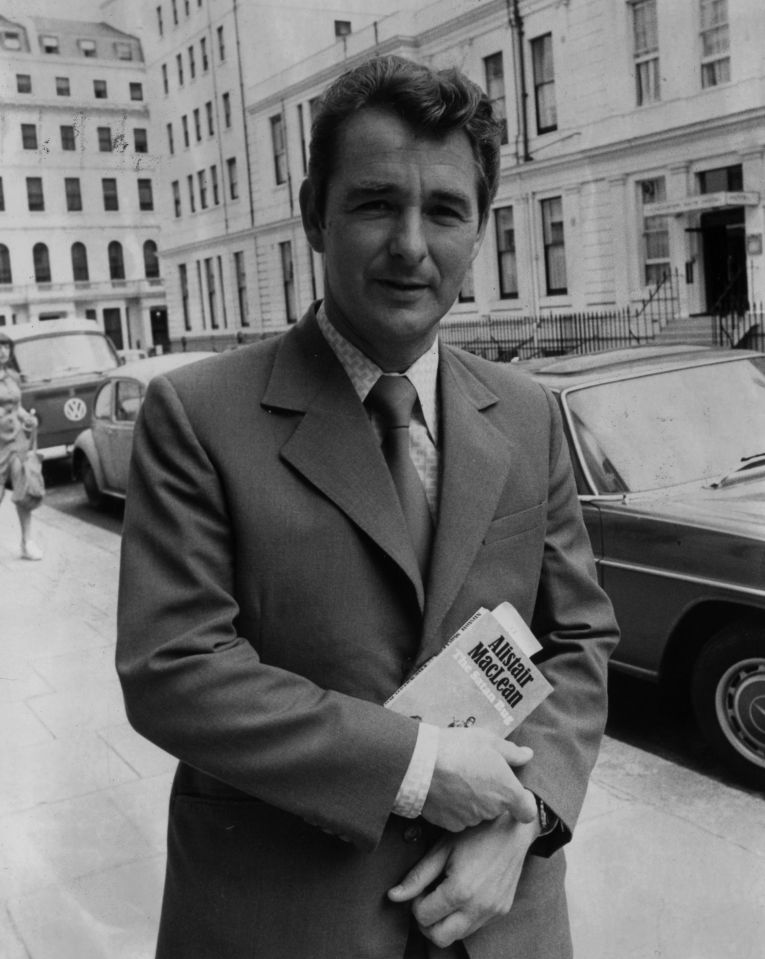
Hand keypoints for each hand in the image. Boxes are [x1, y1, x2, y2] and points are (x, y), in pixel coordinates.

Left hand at [388, 812, 539, 946]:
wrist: (513, 828)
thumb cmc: (475, 831)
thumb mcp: (442, 848)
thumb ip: (418, 876)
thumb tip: (393, 896)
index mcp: (461, 890)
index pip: (424, 917)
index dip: (416, 903)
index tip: (422, 886)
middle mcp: (479, 907)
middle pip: (440, 938)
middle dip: (427, 922)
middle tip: (427, 898)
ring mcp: (493, 912)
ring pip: (458, 936)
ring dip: (445, 922)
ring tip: (445, 893)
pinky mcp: (502, 911)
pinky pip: (475, 926)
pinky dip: (462, 918)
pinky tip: (462, 894)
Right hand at [420, 728, 536, 830]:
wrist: (420, 764)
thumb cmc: (457, 748)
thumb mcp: (488, 740)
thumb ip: (511, 752)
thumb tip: (528, 755)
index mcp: (507, 791)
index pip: (527, 811)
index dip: (523, 803)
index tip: (515, 793)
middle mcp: (492, 810)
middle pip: (499, 807)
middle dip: (491, 794)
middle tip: (475, 774)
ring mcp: (471, 820)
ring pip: (478, 813)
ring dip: (472, 801)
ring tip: (456, 780)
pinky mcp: (451, 824)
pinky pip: (458, 818)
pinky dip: (454, 808)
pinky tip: (445, 791)